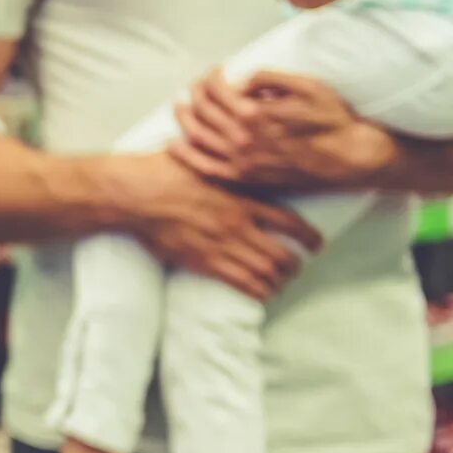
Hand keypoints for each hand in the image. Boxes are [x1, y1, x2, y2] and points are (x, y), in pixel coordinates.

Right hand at [107, 151, 321, 299]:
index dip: (309, 237)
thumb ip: (229, 165)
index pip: (289, 222)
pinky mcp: (203, 262)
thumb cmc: (164, 171)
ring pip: (265, 273)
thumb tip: (240, 158)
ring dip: (278, 282)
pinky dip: (257, 292)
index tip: (316, 244)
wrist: (136, 194)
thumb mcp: (206, 160)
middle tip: (296, 267)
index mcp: (242, 199)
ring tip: (279, 283)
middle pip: (282, 255)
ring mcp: (221, 246)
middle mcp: (238, 225)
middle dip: (294, 266)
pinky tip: (261, 294)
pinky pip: (241, 284)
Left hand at [173, 68, 395, 189]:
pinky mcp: (242, 177)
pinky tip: (173, 143)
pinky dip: (185, 154)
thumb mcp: (306, 85)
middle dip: (195, 93)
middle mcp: (241, 138)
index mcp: (254, 113)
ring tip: (178, 105)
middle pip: (203, 111)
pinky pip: (204, 167)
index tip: (214, 71)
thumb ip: (268, 78)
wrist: (345, 157)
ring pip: (197, 136)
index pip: (218, 90)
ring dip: (184, 118)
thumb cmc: (330, 119)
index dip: (212, 77)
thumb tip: (241, 81)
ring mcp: (239, 160)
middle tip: (194, 86)